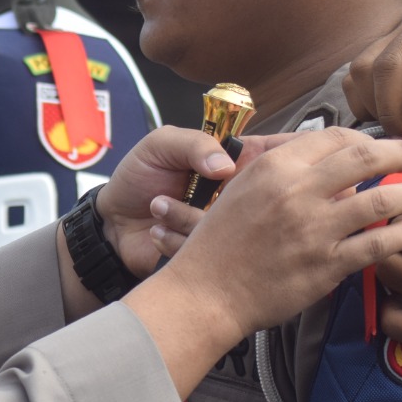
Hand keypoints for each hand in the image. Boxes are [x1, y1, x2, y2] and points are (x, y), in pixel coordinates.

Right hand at [124, 129, 401, 395]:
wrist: (207, 291)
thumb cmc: (220, 241)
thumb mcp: (241, 188)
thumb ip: (281, 170)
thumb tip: (323, 157)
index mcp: (275, 167)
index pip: (335, 137)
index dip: (365, 139)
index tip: (377, 148)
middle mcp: (297, 191)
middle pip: (365, 158)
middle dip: (397, 154)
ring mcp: (315, 229)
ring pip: (381, 200)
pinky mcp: (327, 264)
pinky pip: (378, 243)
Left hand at [141, 133, 320, 259]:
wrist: (112, 225)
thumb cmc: (137, 178)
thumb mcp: (160, 145)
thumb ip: (194, 144)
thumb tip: (226, 167)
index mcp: (235, 162)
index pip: (280, 153)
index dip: (290, 154)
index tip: (284, 160)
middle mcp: (239, 197)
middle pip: (272, 197)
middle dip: (246, 198)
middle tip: (207, 192)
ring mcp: (229, 229)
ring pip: (242, 230)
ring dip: (192, 217)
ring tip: (159, 205)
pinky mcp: (214, 256)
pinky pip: (214, 255)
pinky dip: (179, 239)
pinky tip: (157, 229)